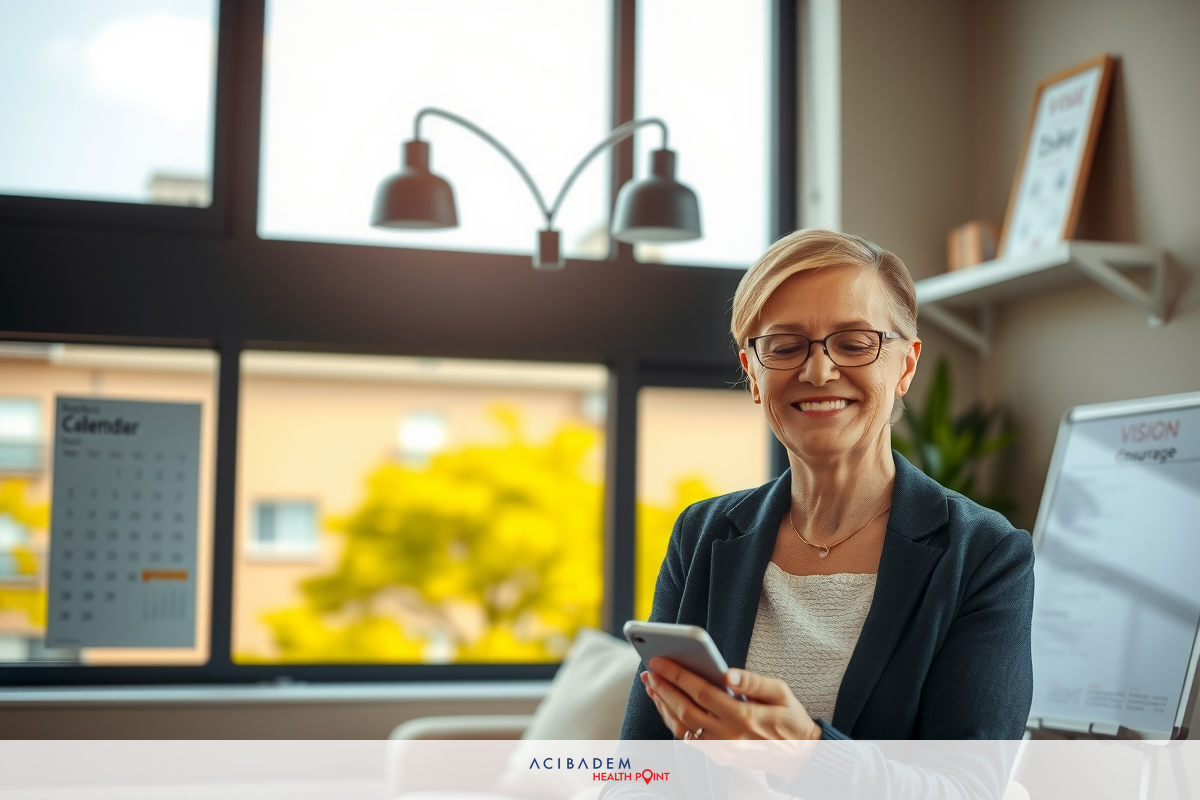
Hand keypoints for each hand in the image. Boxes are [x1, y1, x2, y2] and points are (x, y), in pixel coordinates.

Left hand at [641, 658, 820, 776]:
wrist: (802, 755)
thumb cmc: (791, 719)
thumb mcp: (781, 693)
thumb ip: (753, 682)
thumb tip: (728, 673)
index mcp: (743, 716)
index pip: (701, 692)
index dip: (677, 676)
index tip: (660, 660)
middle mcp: (729, 736)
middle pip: (685, 711)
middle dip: (663, 689)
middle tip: (649, 671)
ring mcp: (722, 750)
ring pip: (682, 728)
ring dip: (663, 706)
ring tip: (653, 686)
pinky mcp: (720, 757)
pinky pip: (689, 740)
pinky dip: (673, 722)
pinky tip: (667, 706)